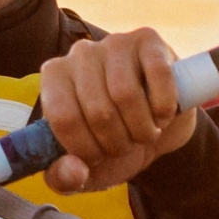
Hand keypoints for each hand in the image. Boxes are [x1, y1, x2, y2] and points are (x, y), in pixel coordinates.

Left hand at [38, 27, 202, 193]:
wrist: (157, 127)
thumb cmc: (114, 143)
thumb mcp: (85, 170)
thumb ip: (65, 179)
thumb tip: (74, 171)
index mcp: (54, 78)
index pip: (63, 117)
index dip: (86, 149)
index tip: (98, 157)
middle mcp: (80, 53)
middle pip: (97, 110)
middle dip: (117, 143)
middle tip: (126, 145)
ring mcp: (114, 42)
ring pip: (126, 94)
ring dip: (142, 128)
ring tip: (145, 133)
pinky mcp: (148, 40)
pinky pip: (157, 76)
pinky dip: (164, 107)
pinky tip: (163, 114)